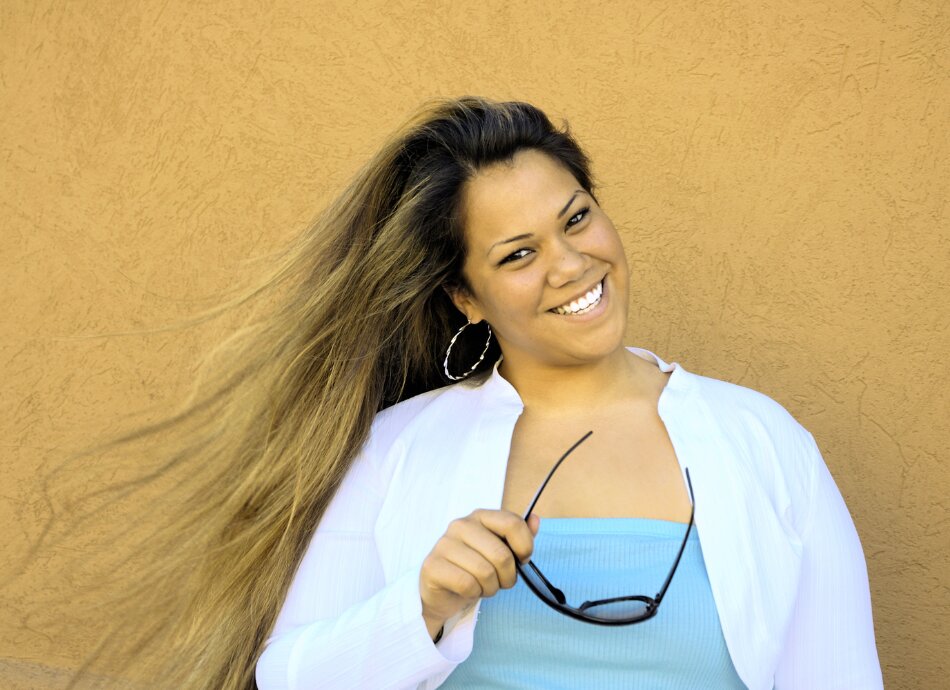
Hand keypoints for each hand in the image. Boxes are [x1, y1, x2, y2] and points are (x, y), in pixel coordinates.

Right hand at [419, 509, 539, 639]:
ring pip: (485, 572)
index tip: (522, 560)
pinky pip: (467, 584)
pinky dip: (474, 593)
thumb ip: (519, 536)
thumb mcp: (500, 552)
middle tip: (501, 582)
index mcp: (480, 516)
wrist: (442, 592)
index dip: (525, 546)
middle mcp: (460, 525)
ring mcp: (444, 544)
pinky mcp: (432, 566)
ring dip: (491, 587)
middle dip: (508, 577)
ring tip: (483, 586)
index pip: (512, 523)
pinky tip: (468, 590)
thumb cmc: (474, 568)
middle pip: (502, 554)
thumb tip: (535, 519)